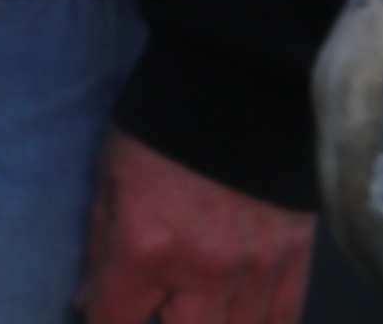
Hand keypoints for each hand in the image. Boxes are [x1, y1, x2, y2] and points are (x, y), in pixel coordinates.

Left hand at [84, 130, 313, 323]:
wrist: (236, 82)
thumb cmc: (162, 129)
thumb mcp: (110, 181)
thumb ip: (100, 249)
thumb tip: (89, 302)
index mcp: (146, 246)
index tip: (106, 318)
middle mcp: (201, 269)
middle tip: (157, 308)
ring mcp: (253, 269)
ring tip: (195, 306)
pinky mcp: (292, 258)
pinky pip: (282, 319)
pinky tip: (239, 317)